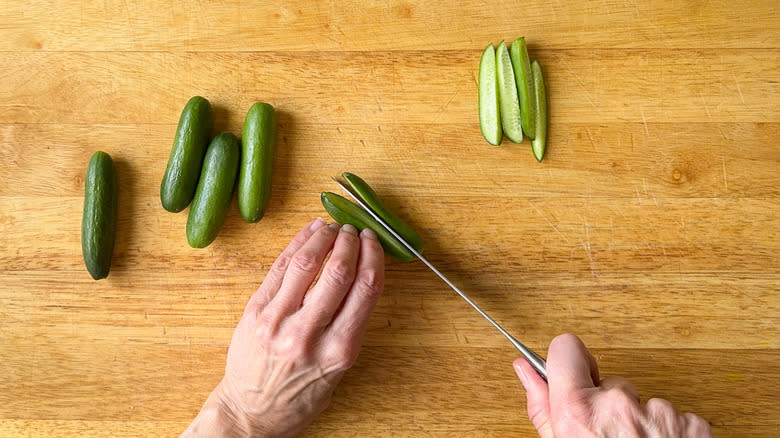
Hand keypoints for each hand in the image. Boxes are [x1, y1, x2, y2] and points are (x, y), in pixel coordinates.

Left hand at [181, 218, 384, 437]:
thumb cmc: (299, 396)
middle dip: (350, 242)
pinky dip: (297, 244)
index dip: (374, 257)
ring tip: (332, 227)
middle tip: (355, 230)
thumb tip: (362, 275)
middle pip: (339, 272)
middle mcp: (309, 334)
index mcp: (339, 351)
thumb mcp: (338, 370)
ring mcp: (278, 321)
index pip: (365, 289)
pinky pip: (280, 268)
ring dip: (323, 237)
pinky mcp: (255, 311)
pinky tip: (309, 233)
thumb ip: (350, 326)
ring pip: (307, 262)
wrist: (251, 412)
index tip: (375, 242)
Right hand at [514, 334, 712, 437]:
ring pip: (643, 402)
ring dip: (640, 423)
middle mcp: (618, 406)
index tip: (573, 376)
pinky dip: (669, 434)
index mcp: (578, 411)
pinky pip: (675, 416)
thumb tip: (525, 372)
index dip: (567, 362)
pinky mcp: (692, 425)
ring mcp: (659, 414)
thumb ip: (542, 408)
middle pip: (608, 383)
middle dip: (608, 406)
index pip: (565, 349)